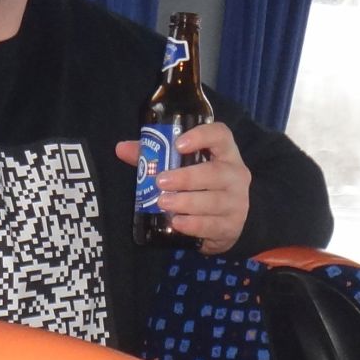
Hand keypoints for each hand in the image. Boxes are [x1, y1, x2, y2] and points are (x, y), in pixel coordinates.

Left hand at [115, 121, 252, 253]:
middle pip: (215, 172)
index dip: (202, 136)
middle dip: (186, 177)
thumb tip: (121, 148)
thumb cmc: (203, 186)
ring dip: (187, 202)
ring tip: (164, 203)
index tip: (179, 145)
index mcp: (225, 154)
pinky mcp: (232, 225)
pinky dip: (194, 224)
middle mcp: (236, 175)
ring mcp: (237, 201)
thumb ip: (155, 157)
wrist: (228, 222)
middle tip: (161, 182)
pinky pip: (213, 224)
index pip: (221, 135)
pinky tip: (178, 222)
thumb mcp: (186, 168)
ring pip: (213, 201)